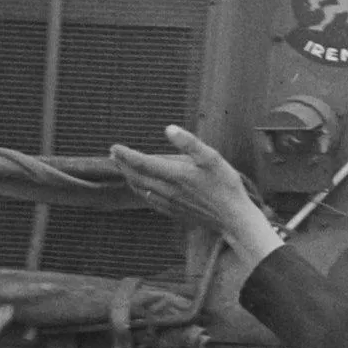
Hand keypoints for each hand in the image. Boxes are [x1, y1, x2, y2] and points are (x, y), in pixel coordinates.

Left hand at [112, 126, 279, 265]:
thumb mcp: (213, 158)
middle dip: (123, 165)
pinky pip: (150, 201)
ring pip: (141, 190)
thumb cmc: (226, 186)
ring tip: (123, 169)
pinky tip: (141, 189)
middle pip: (137, 177)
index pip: (142, 163)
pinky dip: (140, 192)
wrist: (233, 218)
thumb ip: (189, 143)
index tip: (114, 147)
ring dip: (129, 178)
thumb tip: (169, 129)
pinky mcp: (174, 212)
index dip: (125, 155)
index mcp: (175, 175)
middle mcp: (168, 190)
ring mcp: (170, 203)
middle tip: (113, 155)